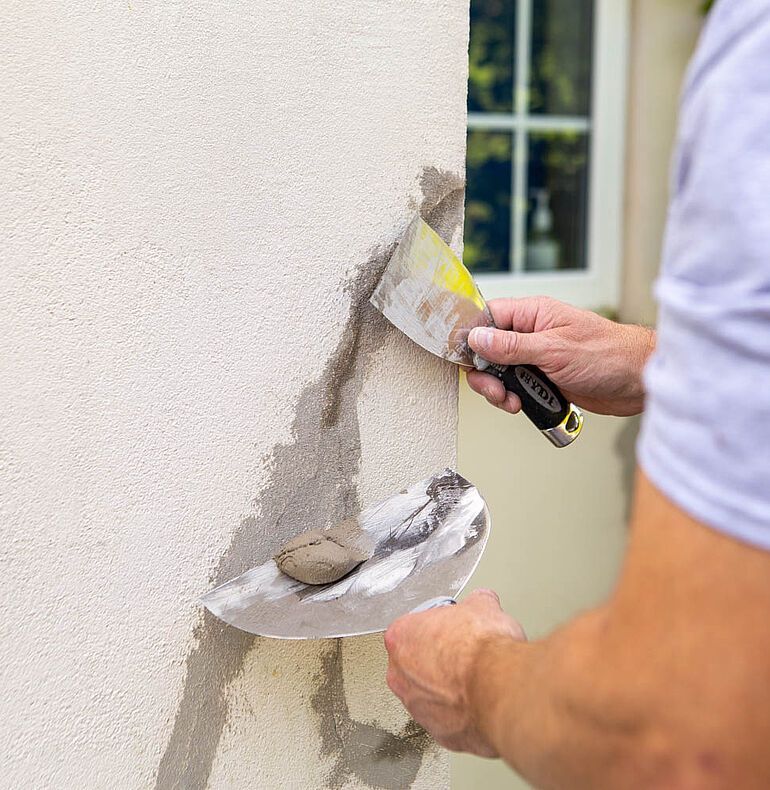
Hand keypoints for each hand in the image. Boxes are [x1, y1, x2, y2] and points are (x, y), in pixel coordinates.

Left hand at [384, 589, 525, 755]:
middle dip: (438, 660)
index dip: (437, 628)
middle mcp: (400, 676)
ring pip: (430, 694)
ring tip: (475, 679)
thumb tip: (483, 600)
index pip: (412, 628)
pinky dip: (463, 712)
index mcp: (401, 638)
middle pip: (416, 663)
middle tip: (464, 654)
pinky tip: (480, 701)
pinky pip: (449, 720)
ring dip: (449, 688)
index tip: (453, 630)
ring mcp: (417, 709)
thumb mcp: (483, 605)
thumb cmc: (481, 650)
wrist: (499, 688)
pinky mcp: (440, 734)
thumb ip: (476, 602)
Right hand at [467, 297, 654, 416]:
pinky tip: (521, 405)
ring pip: (500, 372)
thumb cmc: (608, 354)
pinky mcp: (543, 378)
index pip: (488, 317)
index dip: (473, 337)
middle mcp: (531, 333)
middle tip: (495, 389)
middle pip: (488, 350)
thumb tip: (477, 338)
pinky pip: (515, 387)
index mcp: (533, 314)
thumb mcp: (554, 349)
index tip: (468, 358)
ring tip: (511, 401)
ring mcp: (536, 357)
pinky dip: (513, 399)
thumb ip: (512, 345)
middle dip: (486, 373)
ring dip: (499, 390)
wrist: (638, 381)